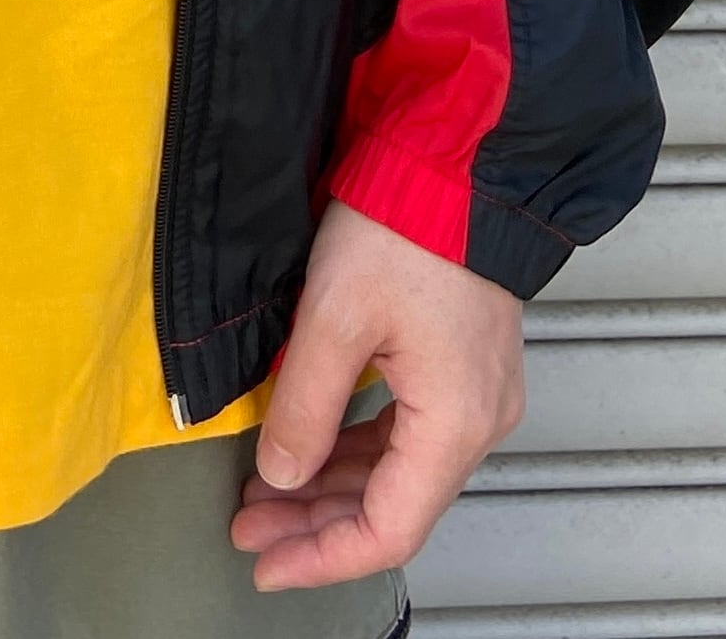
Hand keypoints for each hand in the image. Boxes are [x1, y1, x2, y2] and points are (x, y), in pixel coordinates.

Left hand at [231, 197, 523, 590]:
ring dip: (332, 485)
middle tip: (247, 525)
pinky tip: (311, 445)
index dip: (323, 557)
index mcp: (454, 423)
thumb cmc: (403, 228)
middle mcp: (478, 420)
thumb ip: (305, 406)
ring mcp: (475, 392)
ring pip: (398, 469)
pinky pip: (407, 430)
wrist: (456, 162)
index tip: (266, 563)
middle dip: (316, 523)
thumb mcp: (333, 317)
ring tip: (265, 492)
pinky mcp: (462, 363)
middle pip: (394, 505)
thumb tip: (282, 475)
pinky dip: (357, 447)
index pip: (388, 530)